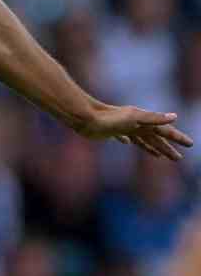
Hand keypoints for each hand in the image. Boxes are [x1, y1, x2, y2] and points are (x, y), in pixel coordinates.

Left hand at [76, 103, 193, 159]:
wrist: (85, 117)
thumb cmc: (109, 118)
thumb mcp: (134, 118)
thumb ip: (154, 118)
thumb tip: (175, 117)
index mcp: (142, 121)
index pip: (164, 131)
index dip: (177, 137)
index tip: (190, 144)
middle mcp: (134, 124)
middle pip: (154, 137)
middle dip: (167, 147)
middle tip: (178, 159)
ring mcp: (123, 128)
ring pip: (141, 139)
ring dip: (152, 147)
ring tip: (160, 157)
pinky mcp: (110, 132)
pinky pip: (123, 137)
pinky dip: (129, 141)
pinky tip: (127, 143)